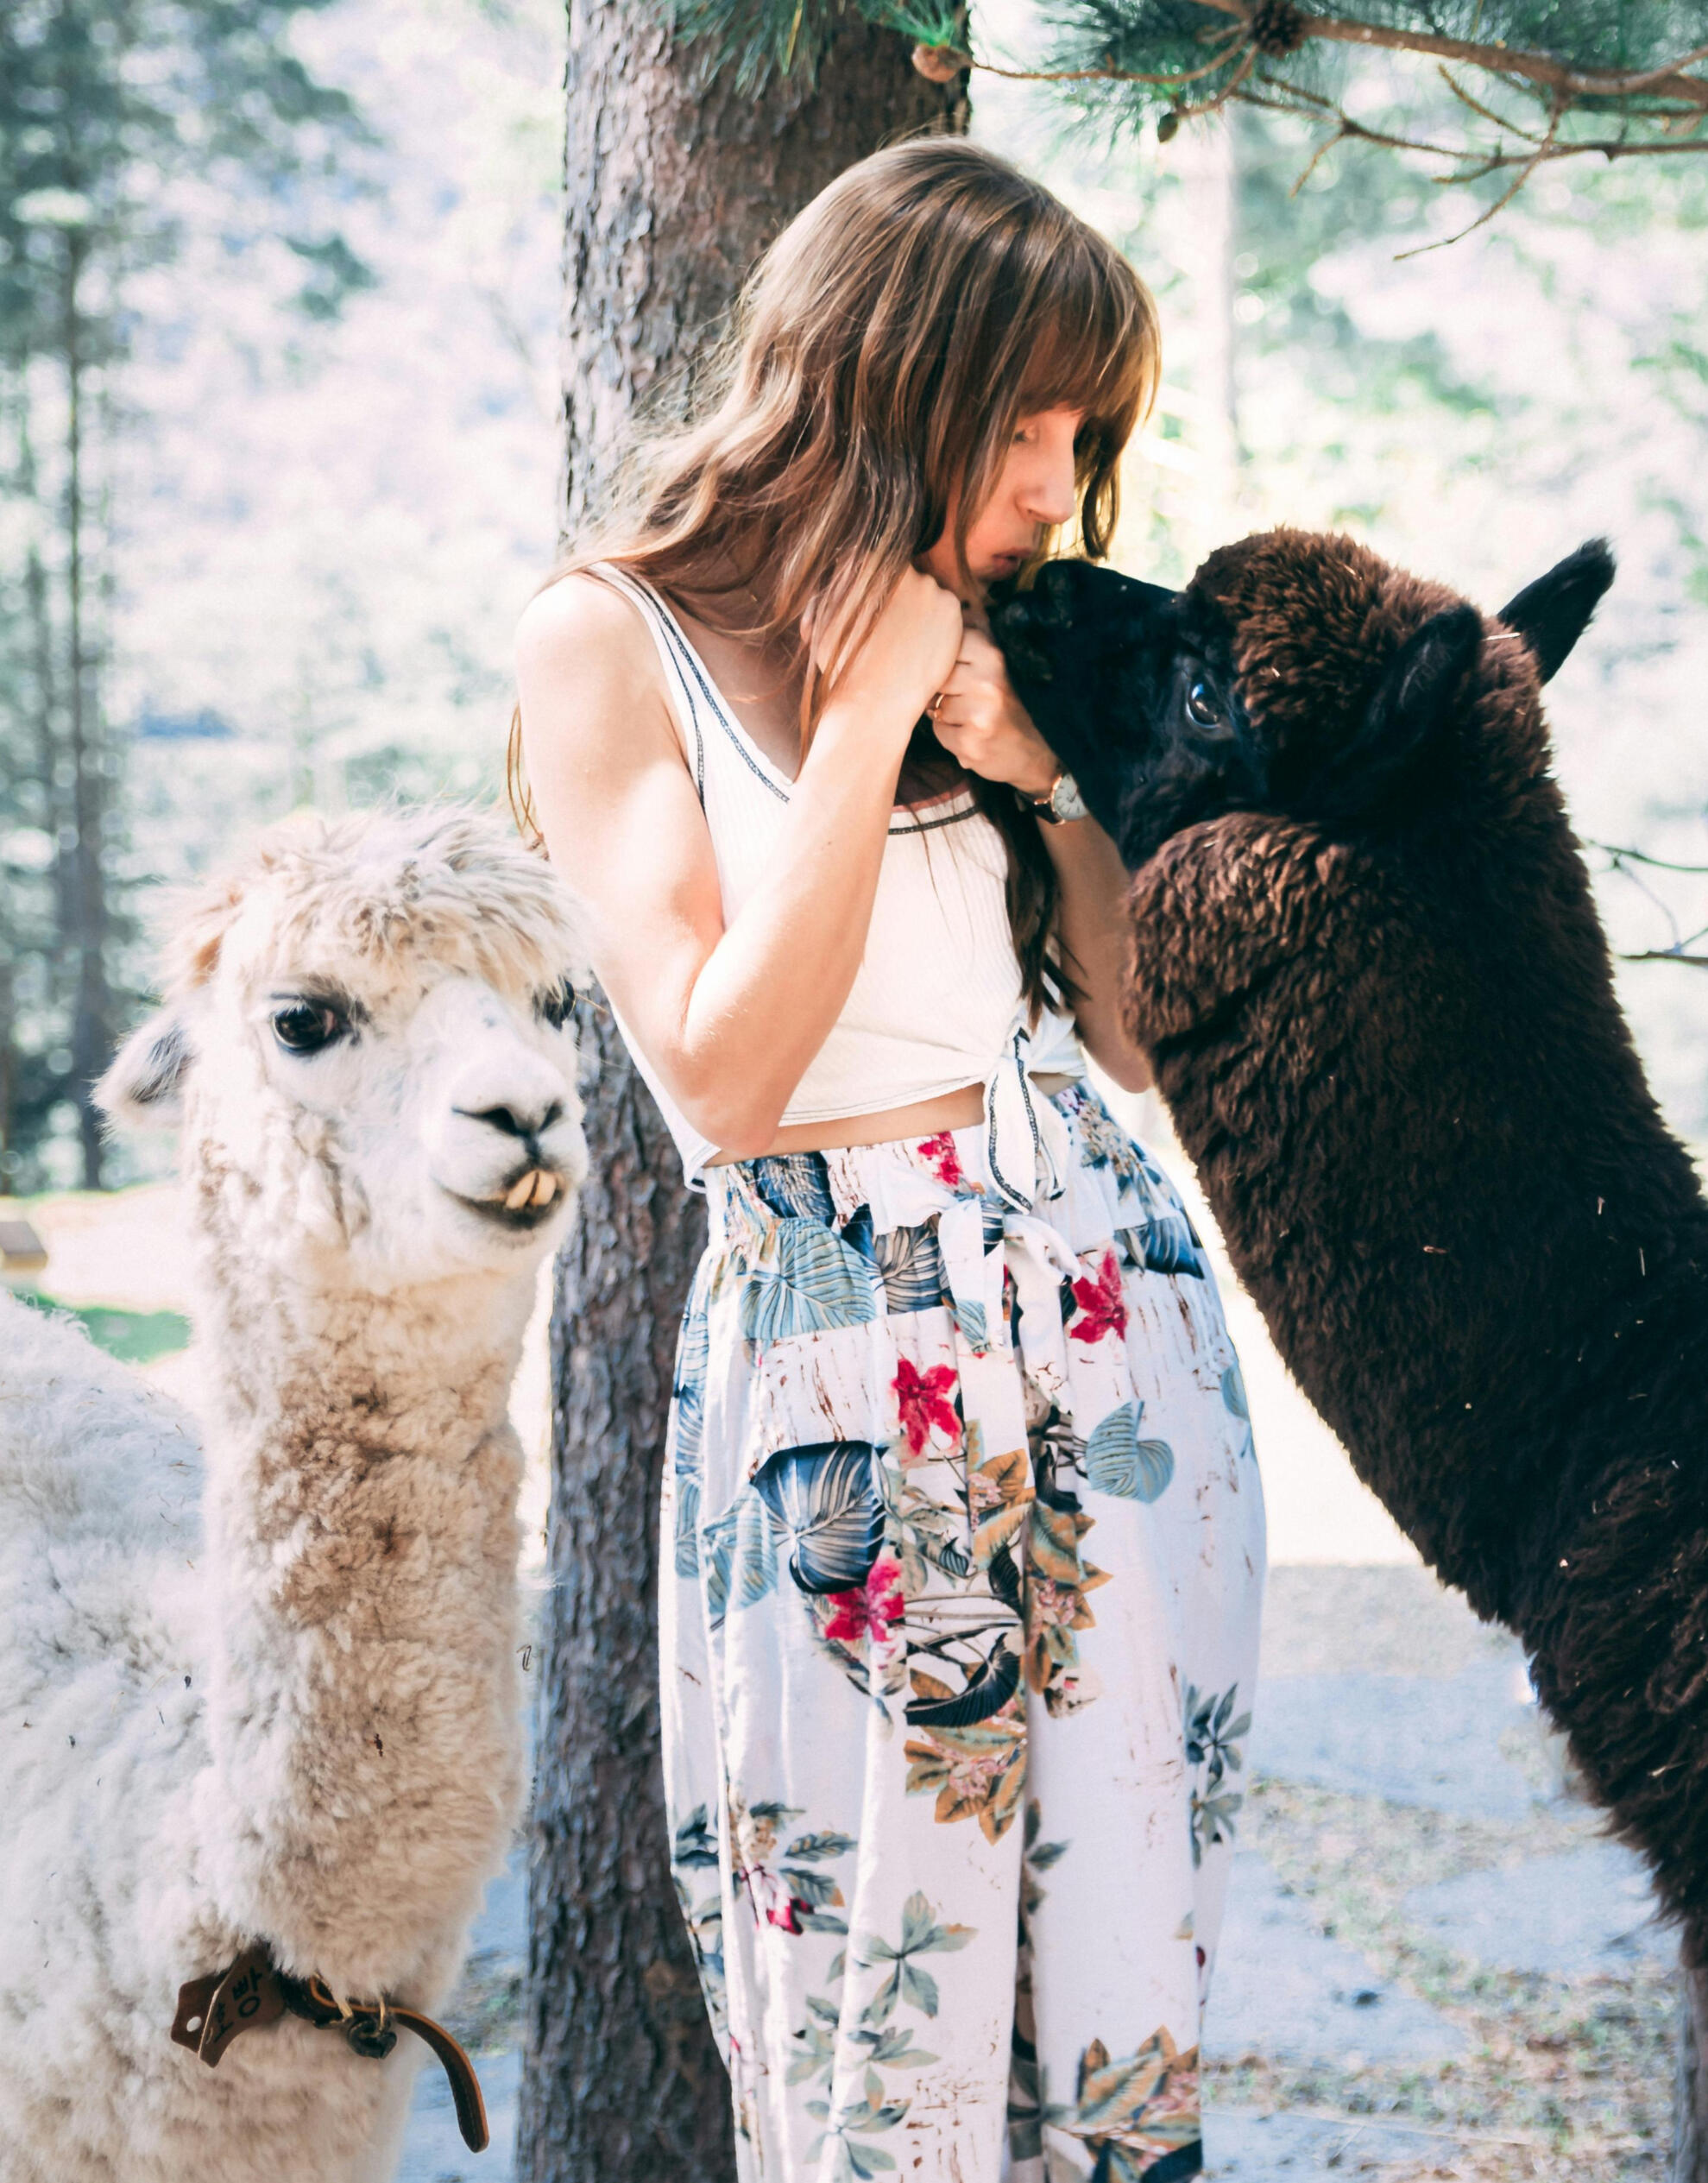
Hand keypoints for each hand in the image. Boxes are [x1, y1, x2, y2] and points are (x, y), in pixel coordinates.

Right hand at [808, 567, 963, 748]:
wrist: (875, 702)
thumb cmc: (843, 665)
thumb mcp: (826, 620)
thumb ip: (838, 589)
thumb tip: (847, 567)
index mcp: (866, 563)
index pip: (874, 565)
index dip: (873, 593)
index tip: (873, 615)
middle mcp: (901, 567)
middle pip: (903, 576)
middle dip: (897, 599)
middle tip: (888, 632)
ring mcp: (930, 586)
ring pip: (925, 592)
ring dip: (917, 612)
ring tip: (904, 644)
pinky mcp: (952, 607)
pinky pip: (944, 610)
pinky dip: (936, 626)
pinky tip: (922, 647)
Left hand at [928, 606, 1059, 798]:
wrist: (1038, 752)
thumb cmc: (1013, 703)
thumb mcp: (1000, 665)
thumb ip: (973, 641)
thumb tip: (938, 615)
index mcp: (993, 656)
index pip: (946, 646)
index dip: (950, 661)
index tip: (964, 672)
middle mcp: (987, 683)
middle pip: (936, 678)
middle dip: (945, 689)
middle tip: (968, 698)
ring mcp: (979, 715)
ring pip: (935, 707)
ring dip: (947, 715)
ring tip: (974, 718)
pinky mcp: (971, 744)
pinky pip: (940, 732)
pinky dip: (951, 735)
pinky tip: (973, 735)